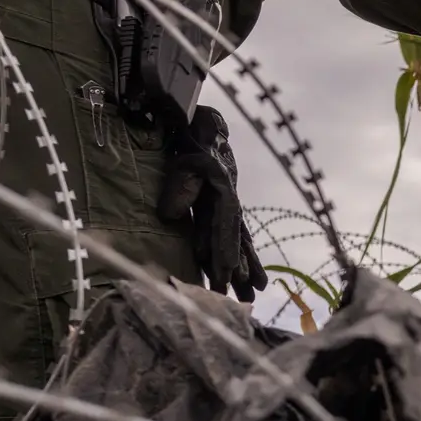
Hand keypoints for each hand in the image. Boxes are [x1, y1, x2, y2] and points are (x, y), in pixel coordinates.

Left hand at [157, 107, 267, 302]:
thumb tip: (170, 217)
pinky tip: (247, 277)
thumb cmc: (192, 135)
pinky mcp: (222, 207)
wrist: (203, 122)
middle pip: (237, 239)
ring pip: (240, 241)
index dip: (226, 248)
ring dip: (244, 269)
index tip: (224, 273)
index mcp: (223, 189)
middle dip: (238, 269)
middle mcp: (230, 201)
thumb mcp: (184, 155)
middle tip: (241, 299)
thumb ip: (180, 185)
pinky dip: (241, 256)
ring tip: (250, 296)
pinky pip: (235, 236)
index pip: (226, 224)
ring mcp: (228, 205)